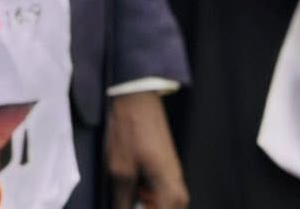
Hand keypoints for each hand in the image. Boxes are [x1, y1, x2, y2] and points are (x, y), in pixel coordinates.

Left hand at [105, 91, 187, 208]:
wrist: (138, 101)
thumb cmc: (131, 130)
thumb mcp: (120, 169)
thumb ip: (123, 199)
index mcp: (169, 191)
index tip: (128, 207)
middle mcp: (178, 189)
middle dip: (147, 208)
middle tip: (129, 203)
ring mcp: (176, 180)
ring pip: (165, 205)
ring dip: (149, 204)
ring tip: (131, 195)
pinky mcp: (169, 173)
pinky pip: (163, 196)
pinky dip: (151, 197)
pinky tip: (135, 188)